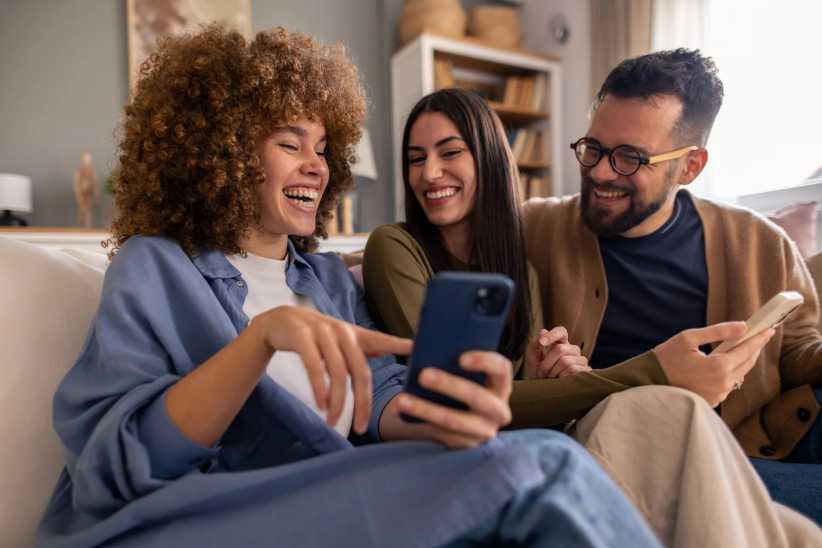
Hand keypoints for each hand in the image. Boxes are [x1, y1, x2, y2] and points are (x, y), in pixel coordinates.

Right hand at [254, 305, 412, 433]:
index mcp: (355, 334)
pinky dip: (319, 388)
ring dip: (336, 400)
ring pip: (338, 372)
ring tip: (333, 421)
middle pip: (359, 370)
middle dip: (362, 402)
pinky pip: (314, 366)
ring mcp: (322, 332)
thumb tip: (388, 352)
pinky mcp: (301, 336)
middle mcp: (342, 331)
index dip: (398, 343)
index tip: (416, 347)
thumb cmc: (316, 336)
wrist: (279, 321)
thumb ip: (363, 347)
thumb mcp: (340, 340)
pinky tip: (320, 404)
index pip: (380, 339)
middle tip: (360, 427)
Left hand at [389, 351, 512, 448]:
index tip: (460, 358)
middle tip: (423, 375)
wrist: (458, 414)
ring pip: (455, 421)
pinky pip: (442, 434)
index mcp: (501, 384)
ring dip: (426, 409)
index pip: (501, 368)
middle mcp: (499, 410)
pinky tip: (402, 413)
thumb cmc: (459, 382)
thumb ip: (453, 360)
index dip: (484, 361)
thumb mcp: (462, 372)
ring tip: (401, 399)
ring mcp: (484, 431)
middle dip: (449, 385)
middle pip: (477, 396)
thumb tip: (427, 346)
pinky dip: (422, 422)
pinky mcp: (465, 444)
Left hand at [526, 326, 591, 378]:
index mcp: (560, 343)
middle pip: (560, 349)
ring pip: (565, 361)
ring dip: (553, 372)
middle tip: (541, 373)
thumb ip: (535, 344)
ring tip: (551, 378)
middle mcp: (573, 349)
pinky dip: (562, 377)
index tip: (541, 342)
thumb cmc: (539, 374)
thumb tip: (543, 331)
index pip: (561, 331)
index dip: (552, 335)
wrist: (546, 392)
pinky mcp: (586, 371)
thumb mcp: (532, 358)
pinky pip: (573, 370)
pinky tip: (561, 381)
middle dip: (546, 363)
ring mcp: (581, 360)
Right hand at [653, 322, 774, 406]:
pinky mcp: (713, 401)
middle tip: (758, 337)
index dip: (759, 339)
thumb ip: (718, 331)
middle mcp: (722, 383)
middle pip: (747, 364)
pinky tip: (724, 366)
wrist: (649, 381)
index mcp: (718, 366)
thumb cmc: (666, 357)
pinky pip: (728, 385)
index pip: (747, 350)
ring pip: (738, 375)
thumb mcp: (689, 337)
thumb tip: (742, 326)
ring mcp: (718, 394)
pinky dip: (729, 374)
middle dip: (753, 349)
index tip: (768, 330)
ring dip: (741, 362)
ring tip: (741, 350)